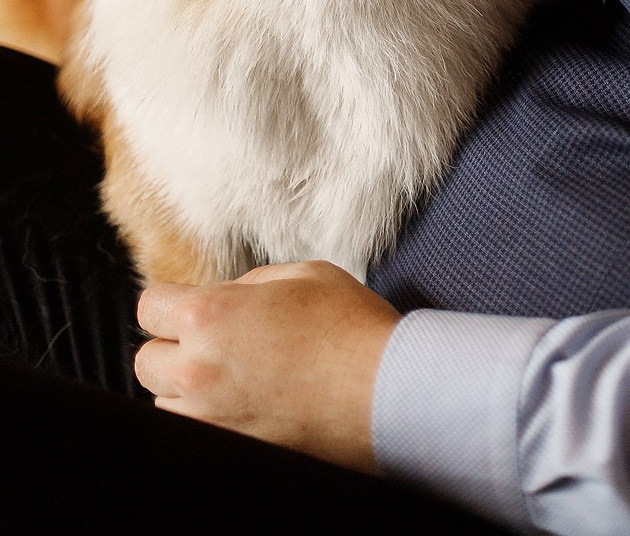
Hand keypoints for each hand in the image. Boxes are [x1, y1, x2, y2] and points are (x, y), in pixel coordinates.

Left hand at [135, 260, 400, 472]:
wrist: (385, 393)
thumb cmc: (350, 328)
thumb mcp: (303, 275)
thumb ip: (249, 284)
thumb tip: (225, 297)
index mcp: (210, 317)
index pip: (148, 307)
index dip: (171, 303)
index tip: (192, 307)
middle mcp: (197, 372)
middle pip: (146, 361)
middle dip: (174, 348)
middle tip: (216, 343)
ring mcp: (210, 420)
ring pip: (164, 404)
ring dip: (185, 390)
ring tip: (233, 378)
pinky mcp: (230, 452)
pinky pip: (194, 433)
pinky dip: (207, 420)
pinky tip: (245, 406)